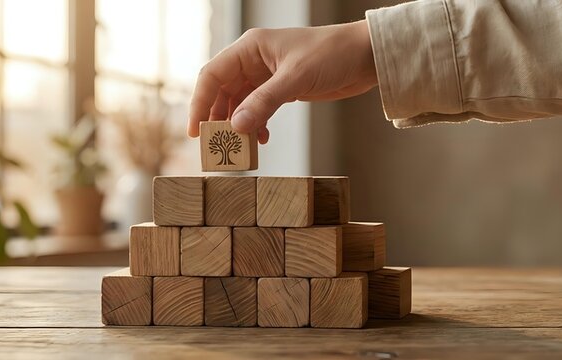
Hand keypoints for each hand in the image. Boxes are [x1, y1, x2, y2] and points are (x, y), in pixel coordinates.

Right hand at [187, 20, 376, 143]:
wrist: (366, 56)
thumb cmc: (332, 54)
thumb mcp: (296, 79)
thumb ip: (265, 102)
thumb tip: (236, 126)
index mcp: (250, 47)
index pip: (212, 75)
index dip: (200, 103)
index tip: (195, 131)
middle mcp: (254, 60)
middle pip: (222, 91)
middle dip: (217, 119)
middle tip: (216, 146)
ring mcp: (267, 76)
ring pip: (240, 103)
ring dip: (238, 125)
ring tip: (241, 147)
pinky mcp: (282, 89)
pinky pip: (258, 109)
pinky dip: (256, 125)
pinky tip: (262, 138)